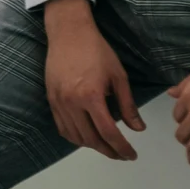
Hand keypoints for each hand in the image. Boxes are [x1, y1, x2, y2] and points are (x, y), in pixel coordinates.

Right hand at [43, 0, 145, 161]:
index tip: (131, 155)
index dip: (121, 148)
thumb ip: (128, 105)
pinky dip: (76, 138)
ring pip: (76, 137)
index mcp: (91, 96)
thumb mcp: (118, 76)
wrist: (69, 33)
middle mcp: (72, 103)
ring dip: (93, 146)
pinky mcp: (51, 101)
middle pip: (91, 139)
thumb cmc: (97, 50)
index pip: (108, 132)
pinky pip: (63, 129)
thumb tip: (138, 129)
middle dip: (109, 151)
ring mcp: (58, 103)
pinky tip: (88, 137)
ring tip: (108, 146)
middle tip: (122, 155)